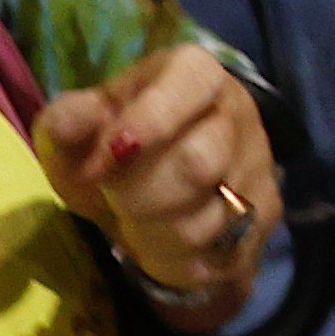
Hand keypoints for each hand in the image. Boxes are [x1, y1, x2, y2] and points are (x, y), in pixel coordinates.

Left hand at [33, 43, 277, 320]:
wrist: (153, 181)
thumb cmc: (111, 144)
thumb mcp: (78, 127)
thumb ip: (69, 120)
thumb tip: (68, 123)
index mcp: (192, 73)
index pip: (188, 85)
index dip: (144, 124)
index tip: (101, 165)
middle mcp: (236, 110)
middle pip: (198, 163)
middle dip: (140, 196)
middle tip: (113, 200)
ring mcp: (257, 163)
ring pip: (209, 218)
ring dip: (155, 235)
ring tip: (136, 223)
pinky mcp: (266, 212)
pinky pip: (224, 253)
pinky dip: (179, 263)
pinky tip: (162, 245)